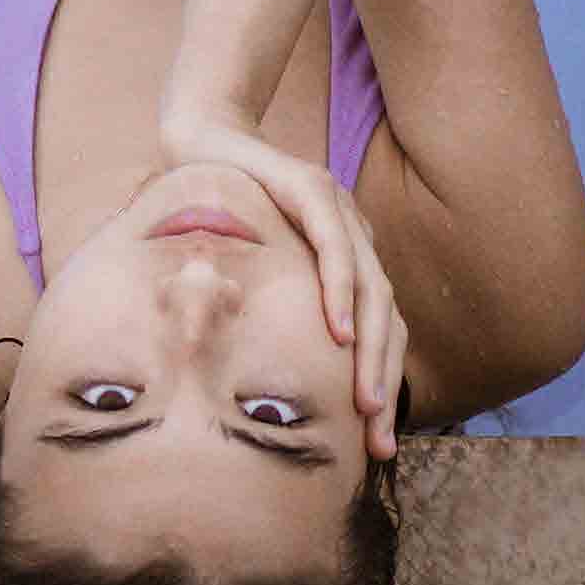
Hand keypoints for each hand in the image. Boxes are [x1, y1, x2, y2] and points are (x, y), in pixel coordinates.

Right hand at [159, 105, 409, 460]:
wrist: (198, 140)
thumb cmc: (222, 211)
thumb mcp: (254, 274)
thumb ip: (274, 312)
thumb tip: (264, 383)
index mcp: (346, 260)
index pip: (379, 329)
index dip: (382, 383)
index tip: (377, 444)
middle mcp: (354, 236)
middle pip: (386, 319)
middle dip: (385, 382)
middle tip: (379, 441)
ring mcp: (337, 209)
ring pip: (372, 289)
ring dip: (371, 350)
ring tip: (367, 402)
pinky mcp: (310, 187)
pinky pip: (335, 246)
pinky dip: (340, 290)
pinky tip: (338, 330)